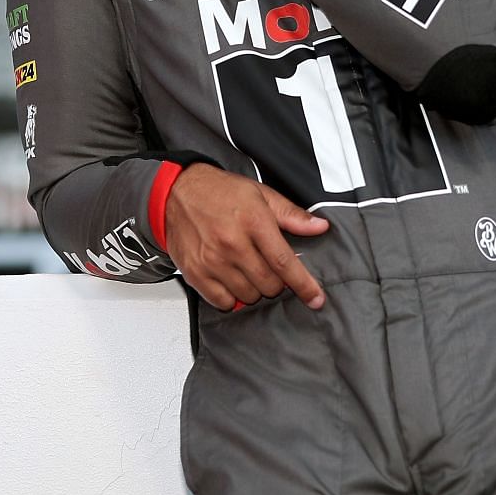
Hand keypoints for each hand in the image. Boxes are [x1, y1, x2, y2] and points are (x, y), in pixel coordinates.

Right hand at [164, 163, 328, 310]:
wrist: (176, 192)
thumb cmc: (219, 192)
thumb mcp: (260, 194)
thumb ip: (292, 215)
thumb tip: (319, 227)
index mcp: (253, 221)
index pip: (284, 262)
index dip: (304, 285)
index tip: (316, 299)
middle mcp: (232, 243)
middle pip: (268, 284)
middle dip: (276, 282)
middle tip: (267, 266)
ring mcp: (212, 260)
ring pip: (248, 296)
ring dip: (254, 288)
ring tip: (246, 269)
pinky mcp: (195, 273)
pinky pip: (223, 302)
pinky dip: (232, 296)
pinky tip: (230, 278)